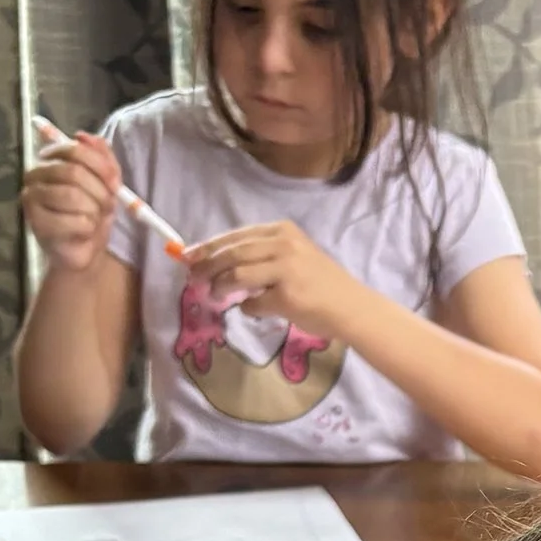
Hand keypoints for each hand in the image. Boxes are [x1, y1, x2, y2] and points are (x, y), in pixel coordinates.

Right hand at [21, 130, 121, 272]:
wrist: (83, 251)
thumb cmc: (90, 215)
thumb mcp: (104, 183)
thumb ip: (100, 157)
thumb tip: (84, 135)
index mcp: (49, 160)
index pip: (73, 150)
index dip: (100, 166)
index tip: (116, 184)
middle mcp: (34, 176)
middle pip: (73, 172)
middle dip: (99, 191)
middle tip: (107, 206)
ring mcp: (31, 200)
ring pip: (73, 196)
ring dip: (94, 211)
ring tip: (94, 219)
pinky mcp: (37, 224)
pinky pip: (75, 221)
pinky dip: (89, 228)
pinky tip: (83, 232)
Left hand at [180, 219, 354, 333]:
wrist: (351, 307)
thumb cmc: (321, 283)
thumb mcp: (294, 256)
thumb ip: (263, 255)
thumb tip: (220, 264)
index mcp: (283, 231)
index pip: (237, 236)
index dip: (210, 246)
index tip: (189, 255)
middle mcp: (284, 245)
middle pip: (233, 252)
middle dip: (207, 265)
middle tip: (192, 277)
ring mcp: (286, 269)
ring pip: (238, 274)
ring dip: (221, 286)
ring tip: (214, 295)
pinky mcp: (287, 296)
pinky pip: (254, 302)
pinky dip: (248, 308)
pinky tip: (253, 309)